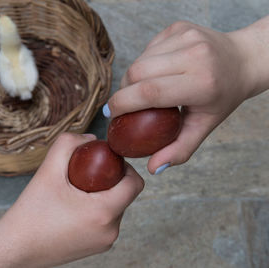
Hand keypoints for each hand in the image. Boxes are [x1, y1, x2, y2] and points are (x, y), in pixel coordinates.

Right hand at [0, 133, 144, 267]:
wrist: (14, 248)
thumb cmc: (30, 213)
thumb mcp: (47, 171)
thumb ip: (68, 144)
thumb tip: (90, 138)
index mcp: (104, 213)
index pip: (135, 183)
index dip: (126, 167)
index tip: (107, 160)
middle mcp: (111, 231)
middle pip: (124, 195)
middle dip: (110, 180)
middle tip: (86, 173)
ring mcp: (104, 243)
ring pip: (115, 208)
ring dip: (103, 195)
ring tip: (76, 190)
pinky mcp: (95, 249)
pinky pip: (104, 222)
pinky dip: (95, 210)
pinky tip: (73, 207)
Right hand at [106, 19, 268, 173]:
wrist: (243, 60)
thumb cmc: (222, 96)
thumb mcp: (204, 126)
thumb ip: (179, 149)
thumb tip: (153, 168)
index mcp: (202, 83)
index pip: (150, 92)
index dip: (122, 104)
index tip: (111, 115)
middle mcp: (195, 55)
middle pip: (137, 72)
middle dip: (123, 91)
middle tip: (125, 104)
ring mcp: (187, 36)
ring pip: (139, 59)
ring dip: (133, 77)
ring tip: (143, 89)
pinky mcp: (179, 26)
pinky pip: (147, 48)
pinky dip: (144, 63)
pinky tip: (157, 72)